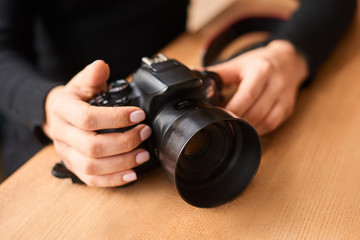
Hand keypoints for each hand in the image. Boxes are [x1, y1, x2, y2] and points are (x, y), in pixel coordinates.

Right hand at [42, 60, 151, 186]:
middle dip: (124, 141)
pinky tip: (132, 174)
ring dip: (122, 162)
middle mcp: (61, 134)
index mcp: (63, 110)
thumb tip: (101, 66)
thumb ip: (93, 76)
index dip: (116, 118)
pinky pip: (91, 180)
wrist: (57, 114)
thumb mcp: (82, 82)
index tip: (139, 115)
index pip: (88, 118)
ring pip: (92, 167)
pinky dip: (113, 179)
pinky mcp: (73, 167)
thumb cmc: (75, 98)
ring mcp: (66, 153)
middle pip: (92, 146)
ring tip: (144, 154)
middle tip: (145, 133)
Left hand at [207, 40, 307, 134]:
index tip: (219, 116)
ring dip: (250, 128)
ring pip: (267, 121)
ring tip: (235, 128)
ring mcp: (284, 97)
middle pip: (257, 111)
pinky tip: (249, 129)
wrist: (288, 60)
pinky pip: (274, 124)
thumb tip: (193, 75)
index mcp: (261, 71)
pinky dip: (260, 130)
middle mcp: (276, 84)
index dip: (233, 109)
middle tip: (224, 125)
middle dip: (240, 121)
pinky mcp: (288, 108)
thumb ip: (217, 72)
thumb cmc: (259, 63)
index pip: (247, 95)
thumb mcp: (238, 63)